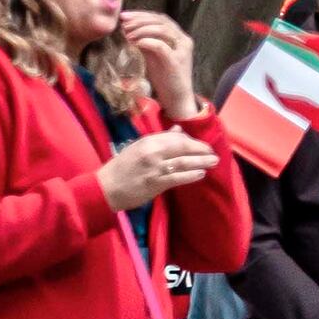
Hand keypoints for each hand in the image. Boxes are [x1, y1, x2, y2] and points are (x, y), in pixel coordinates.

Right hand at [98, 128, 221, 211]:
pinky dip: (191, 175)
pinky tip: (201, 174)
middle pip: (183, 147)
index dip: (190, 140)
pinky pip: (178, 178)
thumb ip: (158, 139)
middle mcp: (153, 152)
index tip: (199, 144)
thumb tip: (178, 130)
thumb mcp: (137, 148)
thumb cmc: (120, 168)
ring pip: (184, 162)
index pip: (175, 137)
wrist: (105, 188)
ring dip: (201, 161)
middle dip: (200, 149)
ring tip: (213, 161)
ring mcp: (155, 168)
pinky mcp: (156, 184)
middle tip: (212, 152)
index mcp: (147, 142)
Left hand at [117, 8, 201, 114]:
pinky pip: (160, 46)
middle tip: (123, 22)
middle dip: (140, 19)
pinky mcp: (176, 61)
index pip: (160, 18)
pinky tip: (134, 42)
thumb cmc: (165, 77)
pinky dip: (146, 41)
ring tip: (127, 34)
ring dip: (142, 29)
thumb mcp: (153, 55)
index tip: (125, 16)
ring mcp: (182, 50)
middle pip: (161, 21)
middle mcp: (183, 40)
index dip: (142, 14)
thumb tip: (126, 29)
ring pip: (162, 30)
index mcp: (179, 36)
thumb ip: (144, 41)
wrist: (177, 98)